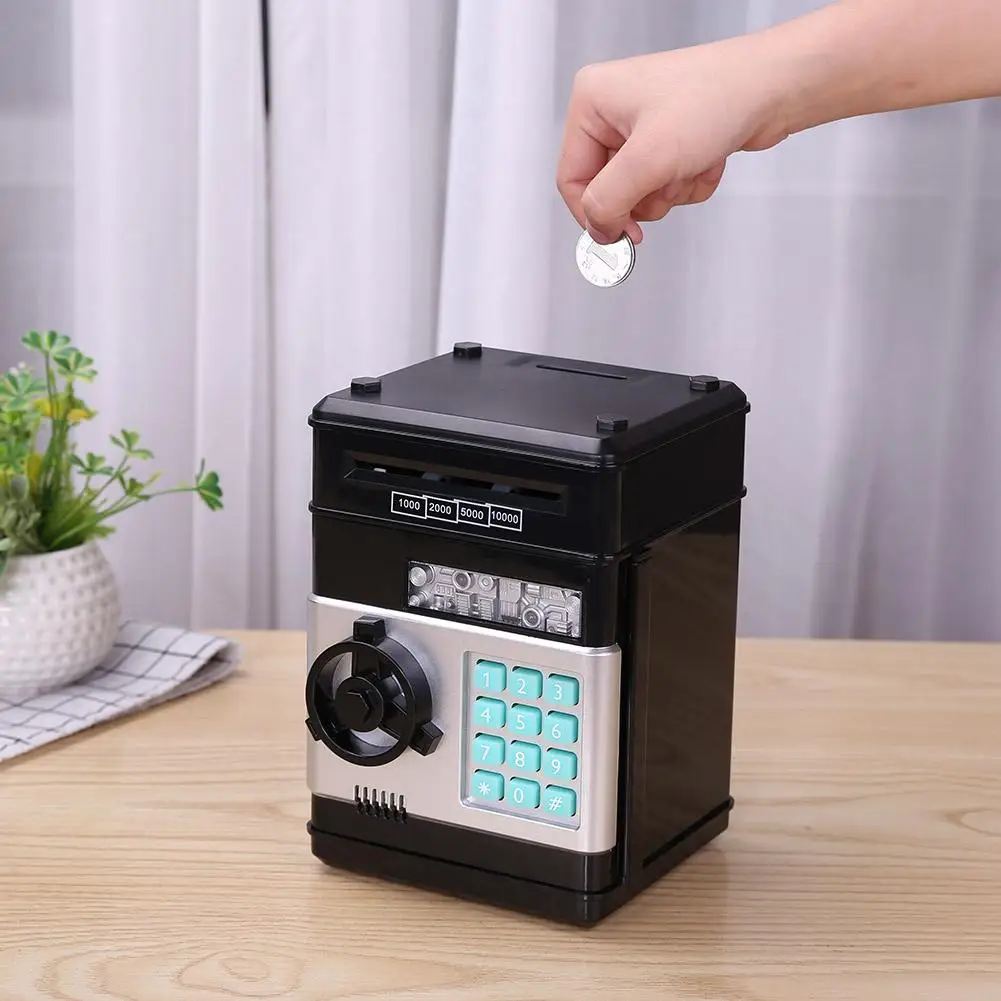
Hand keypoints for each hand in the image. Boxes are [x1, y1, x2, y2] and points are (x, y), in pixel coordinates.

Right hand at [557, 36, 792, 244]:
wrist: (774, 87)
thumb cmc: (717, 98)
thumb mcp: (649, 159)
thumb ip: (609, 202)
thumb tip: (596, 231)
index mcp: (591, 102)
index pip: (571, 179)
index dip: (596, 213)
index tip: (622, 234)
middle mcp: (612, 112)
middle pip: (608, 190)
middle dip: (645, 196)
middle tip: (668, 182)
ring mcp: (643, 127)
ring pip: (639, 193)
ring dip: (670, 191)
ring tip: (692, 162)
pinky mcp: (671, 140)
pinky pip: (666, 185)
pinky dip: (688, 183)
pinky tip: (707, 158)